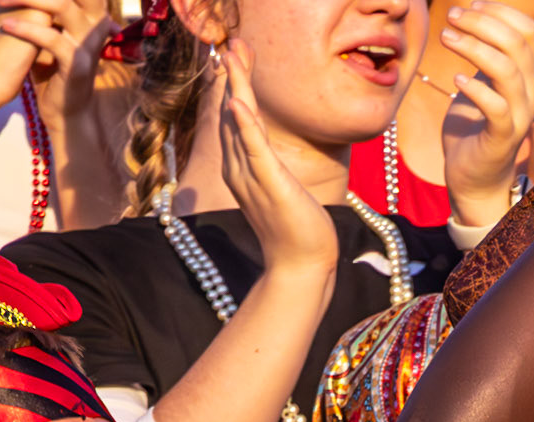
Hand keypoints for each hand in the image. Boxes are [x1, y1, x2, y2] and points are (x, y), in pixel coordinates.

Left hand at [0, 0, 117, 126]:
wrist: (65, 112)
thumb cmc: (52, 72)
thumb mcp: (47, 34)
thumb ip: (41, 12)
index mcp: (91, 16)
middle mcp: (95, 25)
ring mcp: (88, 44)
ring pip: (62, 6)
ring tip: (1, 1)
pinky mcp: (77, 64)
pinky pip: (52, 38)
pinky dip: (27, 30)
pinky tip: (7, 27)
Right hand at [217, 40, 338, 273]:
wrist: (301, 266)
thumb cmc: (297, 231)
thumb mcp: (283, 190)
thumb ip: (272, 169)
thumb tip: (271, 155)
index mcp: (242, 169)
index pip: (236, 120)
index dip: (236, 86)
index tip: (239, 58)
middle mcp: (239, 169)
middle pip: (233, 114)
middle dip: (234, 77)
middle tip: (233, 44)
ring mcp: (252, 176)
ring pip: (240, 123)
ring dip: (237, 86)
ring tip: (233, 55)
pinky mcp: (270, 184)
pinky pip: (254, 149)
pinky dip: (245, 125)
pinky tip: (238, 102)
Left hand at [441, 3, 533, 226]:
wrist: (474, 176)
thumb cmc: (475, 124)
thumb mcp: (483, 80)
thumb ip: (487, 51)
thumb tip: (474, 11)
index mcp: (531, 75)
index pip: (528, 31)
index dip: (500, 12)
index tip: (469, 5)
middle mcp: (533, 93)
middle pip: (517, 44)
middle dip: (481, 22)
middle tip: (451, 16)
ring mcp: (520, 116)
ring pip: (507, 70)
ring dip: (473, 47)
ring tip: (446, 36)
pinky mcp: (503, 137)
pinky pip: (496, 106)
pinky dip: (475, 87)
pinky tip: (455, 77)